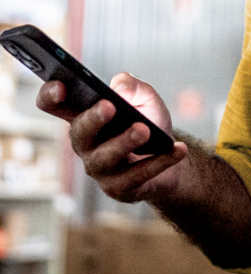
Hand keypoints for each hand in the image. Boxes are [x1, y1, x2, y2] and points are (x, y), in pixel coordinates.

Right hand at [36, 73, 186, 202]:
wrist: (167, 154)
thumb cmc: (147, 120)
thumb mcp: (145, 98)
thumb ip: (133, 86)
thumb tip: (121, 86)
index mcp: (83, 116)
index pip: (54, 104)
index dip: (51, 95)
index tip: (61, 86)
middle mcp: (85, 143)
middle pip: (79, 133)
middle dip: (92, 119)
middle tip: (109, 106)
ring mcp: (99, 168)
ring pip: (105, 158)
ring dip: (124, 143)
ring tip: (144, 129)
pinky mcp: (119, 188)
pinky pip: (137, 176)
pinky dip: (160, 161)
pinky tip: (177, 149)